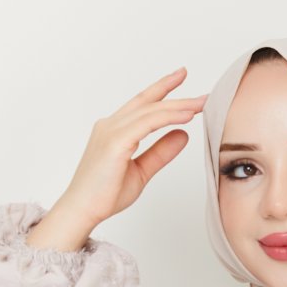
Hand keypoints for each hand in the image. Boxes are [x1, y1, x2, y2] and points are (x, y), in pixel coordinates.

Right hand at [55, 66, 208, 232]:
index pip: (141, 104)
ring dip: (177, 106)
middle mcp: (110, 125)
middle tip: (203, 95)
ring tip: (201, 104)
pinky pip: (147, 124)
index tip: (180, 76)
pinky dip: (168, 118)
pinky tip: (186, 116)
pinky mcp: (115, 142)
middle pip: (148, 104)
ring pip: (150, 111)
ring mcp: (111, 131)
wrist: (82, 210)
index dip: (162, 89)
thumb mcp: (142, 171)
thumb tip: (183, 134)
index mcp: (114, 131)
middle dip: (177, 96)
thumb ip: (161, 152)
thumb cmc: (105, 194)